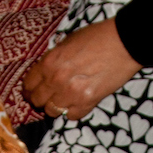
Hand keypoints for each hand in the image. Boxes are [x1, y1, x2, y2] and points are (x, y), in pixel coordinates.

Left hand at [23, 19, 141, 121]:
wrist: (123, 43)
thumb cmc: (97, 37)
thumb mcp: (67, 41)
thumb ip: (53, 59)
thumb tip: (45, 71)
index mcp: (49, 62)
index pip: (29, 84)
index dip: (29, 89)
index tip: (32, 90)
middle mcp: (56, 80)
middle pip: (37, 101)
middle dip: (40, 99)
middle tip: (47, 97)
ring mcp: (71, 93)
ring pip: (52, 111)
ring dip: (55, 106)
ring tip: (62, 100)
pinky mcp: (88, 102)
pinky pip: (71, 116)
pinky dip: (71, 111)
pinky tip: (76, 103)